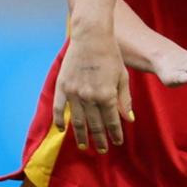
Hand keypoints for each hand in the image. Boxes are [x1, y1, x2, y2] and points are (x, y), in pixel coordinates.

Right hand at [54, 27, 132, 152]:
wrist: (91, 36)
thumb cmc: (110, 54)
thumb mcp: (122, 77)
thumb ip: (124, 99)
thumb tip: (128, 119)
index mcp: (107, 95)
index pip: (112, 121)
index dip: (115, 134)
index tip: (117, 142)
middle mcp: (90, 97)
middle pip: (95, 125)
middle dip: (100, 139)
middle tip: (102, 150)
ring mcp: (74, 92)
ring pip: (77, 120)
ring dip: (81, 135)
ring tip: (84, 146)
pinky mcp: (62, 85)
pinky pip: (58, 108)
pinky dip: (59, 120)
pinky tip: (62, 129)